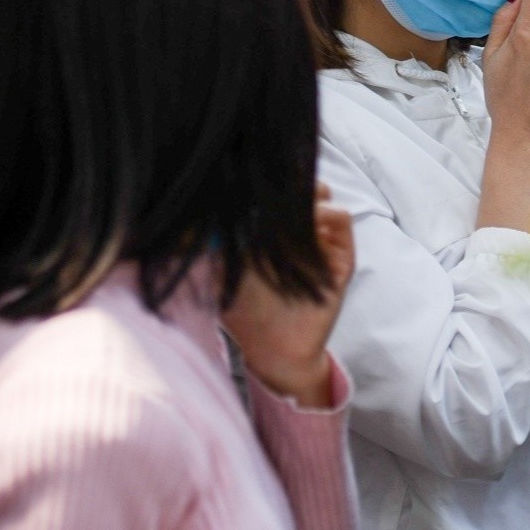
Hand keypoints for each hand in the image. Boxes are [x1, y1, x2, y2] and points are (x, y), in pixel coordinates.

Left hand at [223, 188, 353, 408]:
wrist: (273, 351)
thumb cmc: (245, 312)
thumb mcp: (221, 270)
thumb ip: (210, 244)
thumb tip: (188, 217)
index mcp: (274, 231)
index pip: (276, 190)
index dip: (266, 181)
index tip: (248, 178)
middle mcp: (299, 232)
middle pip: (302, 184)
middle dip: (288, 180)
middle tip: (269, 187)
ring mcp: (322, 242)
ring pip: (324, 195)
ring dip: (307, 193)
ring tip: (287, 206)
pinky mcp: (341, 258)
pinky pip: (341, 220)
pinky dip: (325, 213)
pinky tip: (305, 223)